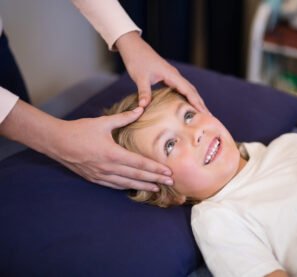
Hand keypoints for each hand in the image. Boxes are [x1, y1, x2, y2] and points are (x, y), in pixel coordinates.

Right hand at [49, 107, 172, 190]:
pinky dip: (127, 187)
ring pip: (127, 183)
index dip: (156, 169)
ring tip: (157, 188)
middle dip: (155, 179)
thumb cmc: (80, 130)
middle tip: (171, 182)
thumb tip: (141, 108)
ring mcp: (101, 175)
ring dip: (143, 186)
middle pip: (137, 176)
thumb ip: (124, 117)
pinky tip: (135, 187)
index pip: (140, 163)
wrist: (57, 142)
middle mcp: (109, 167)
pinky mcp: (95, 178)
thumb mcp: (103, 122)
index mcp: (112, 153)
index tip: (168, 172)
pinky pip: (115, 185)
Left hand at [115, 31, 207, 111]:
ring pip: (188, 89)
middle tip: (209, 117)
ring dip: (196, 100)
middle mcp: (175, 75)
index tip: (204, 113)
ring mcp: (173, 76)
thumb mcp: (140, 77)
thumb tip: (143, 107)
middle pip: (192, 91)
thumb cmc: (137, 60)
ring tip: (202, 113)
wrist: (134, 47)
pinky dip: (188, 97)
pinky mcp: (168, 77)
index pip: (188, 91)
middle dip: (201, 104)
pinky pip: (182, 89)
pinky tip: (188, 104)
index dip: (196, 102)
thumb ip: (144, 92)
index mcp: (172, 75)